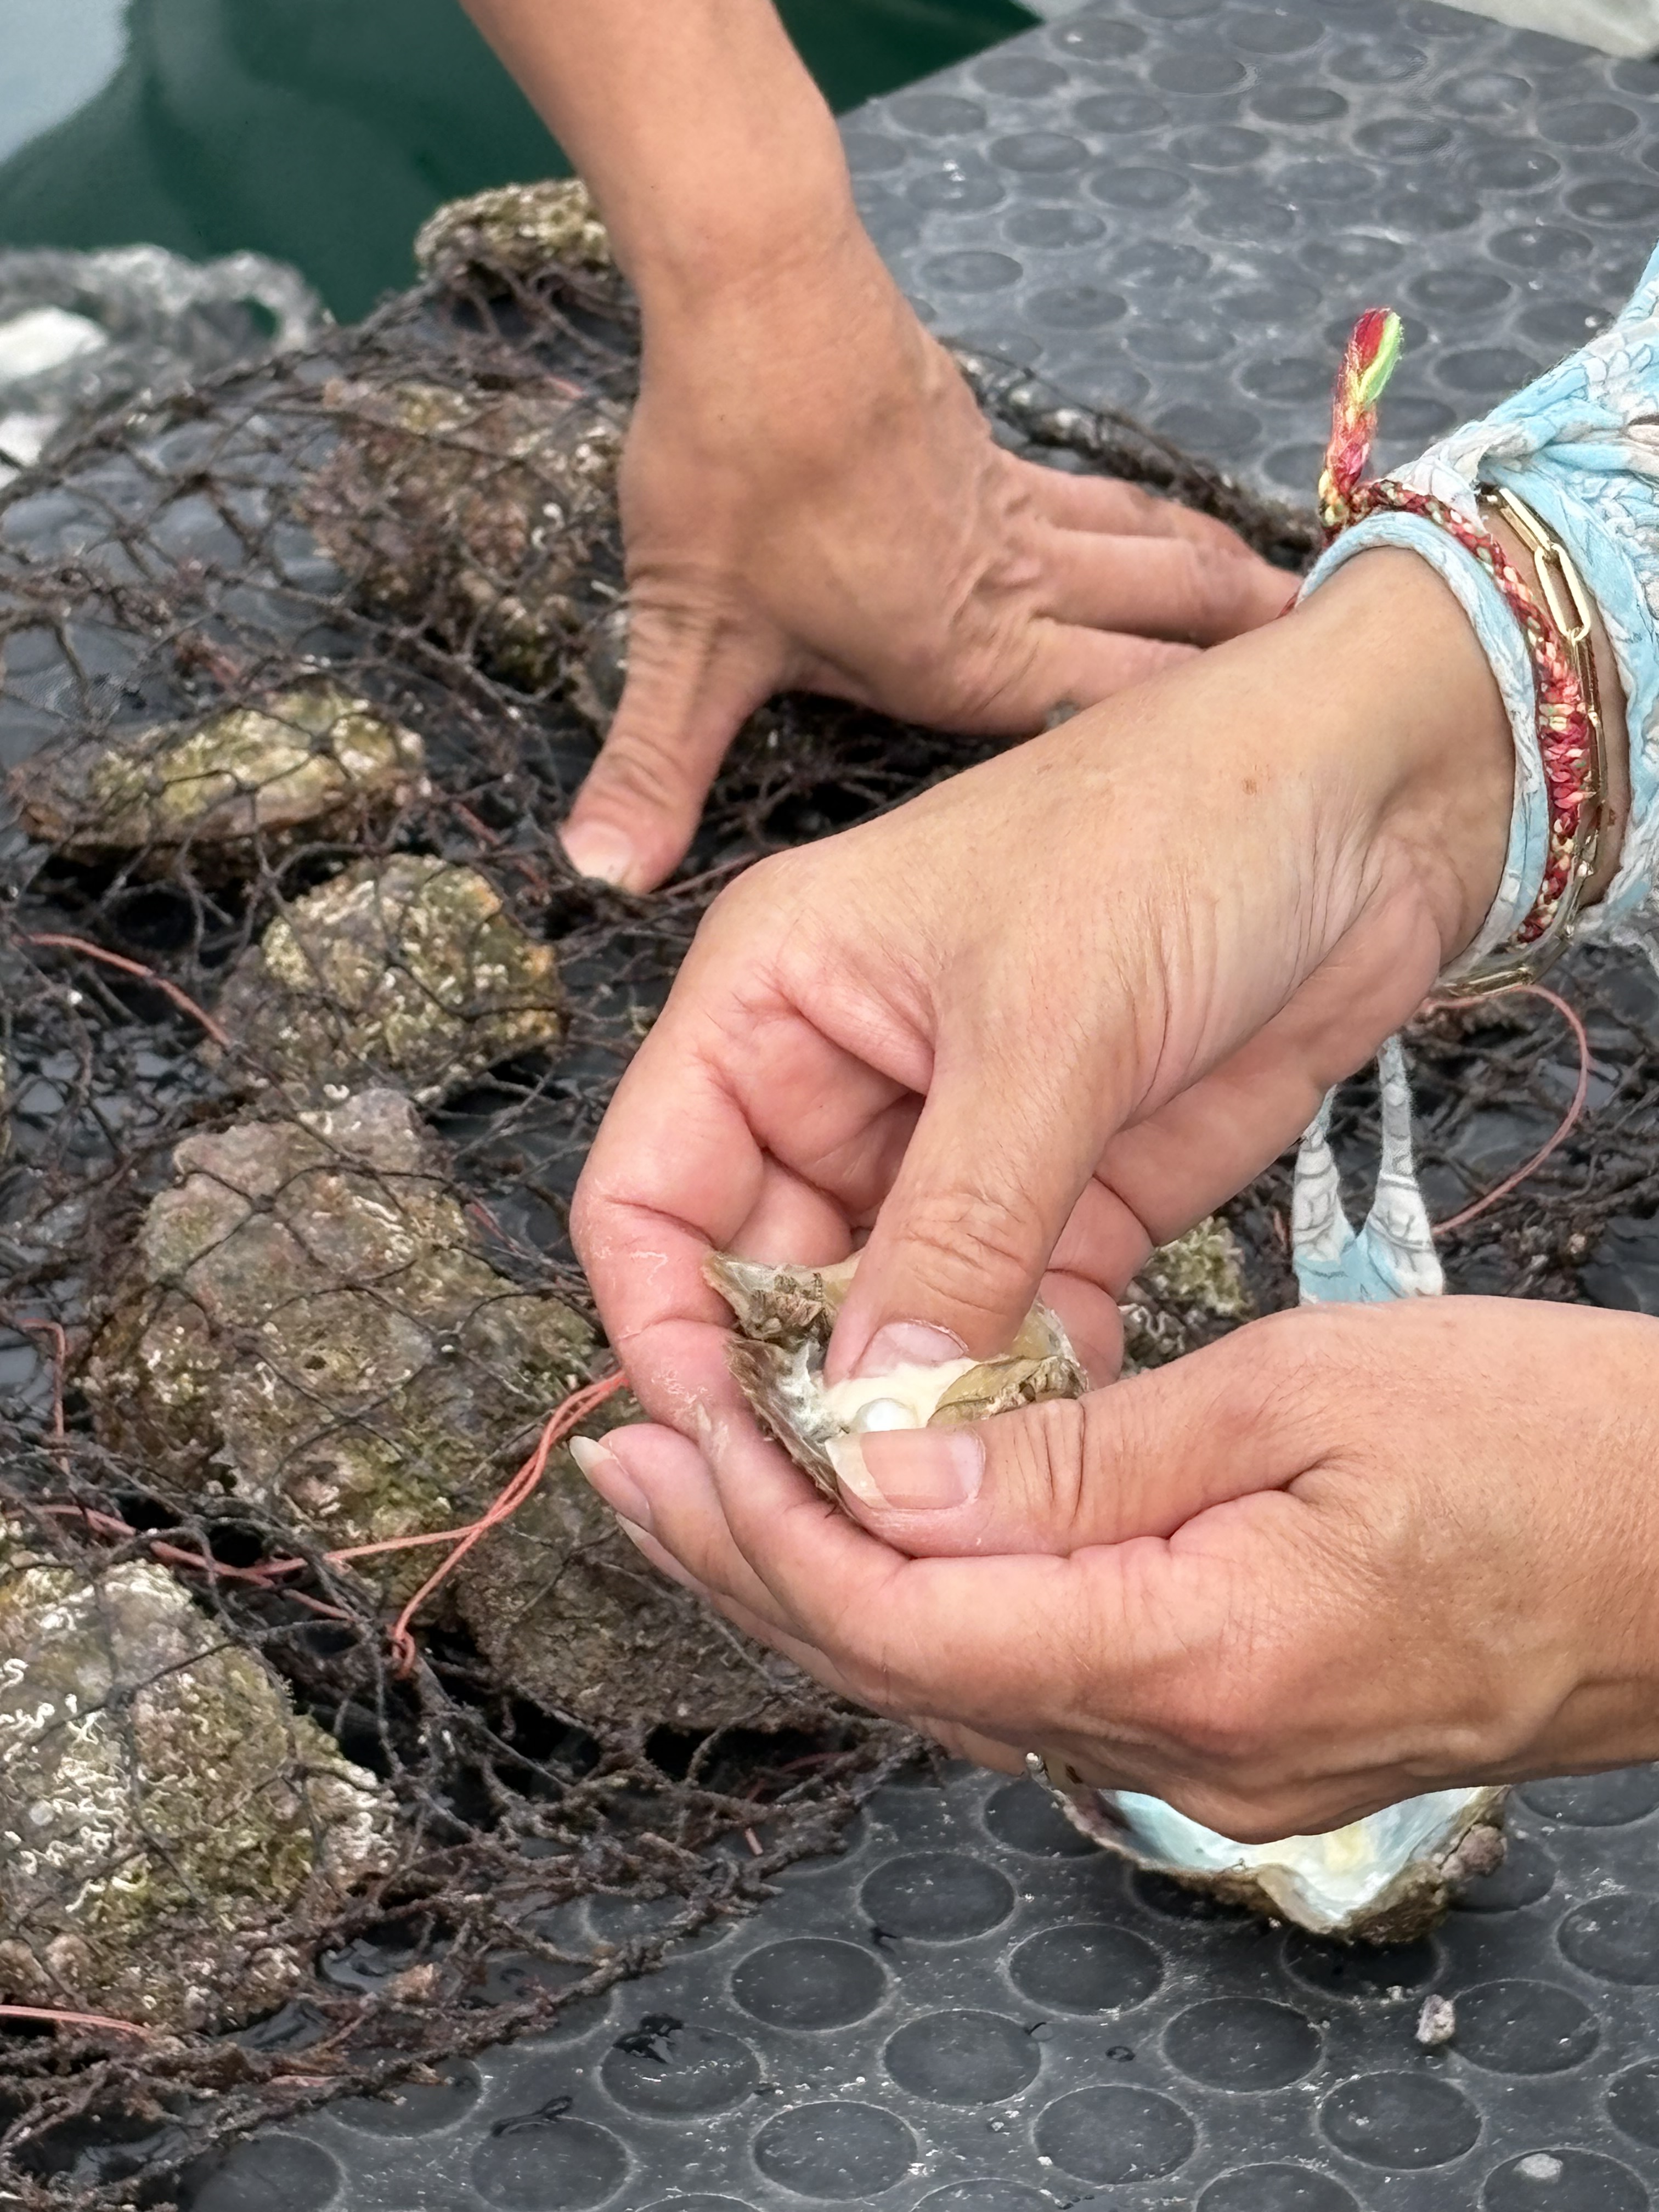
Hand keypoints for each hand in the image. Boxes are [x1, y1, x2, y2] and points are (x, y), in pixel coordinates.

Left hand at [562, 227, 1288, 888]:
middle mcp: (1012, 586)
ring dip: (1216, 585)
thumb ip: (654, 763)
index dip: (1192, 755)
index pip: (1109, 716)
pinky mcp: (988, 450)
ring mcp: (1011, 510)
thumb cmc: (730, 473)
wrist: (757, 298)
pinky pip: (1100, 497)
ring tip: (1292, 613)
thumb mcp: (684, 638)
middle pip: (1163, 625)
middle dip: (1243, 660)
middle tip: (1335, 687)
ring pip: (1148, 551)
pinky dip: (1152, 520)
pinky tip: (1163, 528)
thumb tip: (599, 869)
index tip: (1280, 782)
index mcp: (962, 652)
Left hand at [571, 1295, 1658, 1838]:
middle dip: (747, 1563)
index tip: (672, 1437)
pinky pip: (1033, 1678)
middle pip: (903, 1672)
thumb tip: (889, 1480)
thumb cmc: (1552, 1451)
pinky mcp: (1236, 1733)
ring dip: (823, 1582)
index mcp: (1196, 1658)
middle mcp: (1182, 1746)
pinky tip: (879, 1531)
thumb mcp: (1308, 1398)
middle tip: (629, 1465)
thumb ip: (1088, 1458)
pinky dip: (928, 1602)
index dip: (766, 1531)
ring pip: (956, 1683)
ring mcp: (1211, 1759)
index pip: (903, 1621)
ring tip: (710, 1486)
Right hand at [573, 545, 1512, 1424]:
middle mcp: (838, 1083)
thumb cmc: (1179, 830)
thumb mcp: (1047, 1027)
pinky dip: (1022, 1399)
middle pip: (762, 1288)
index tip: (734, 1457)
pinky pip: (1003, 1331)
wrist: (1374, 797)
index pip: (648, 1202)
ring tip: (968, 1502)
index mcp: (770, 1001)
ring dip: (917, 1418)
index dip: (667, 1337)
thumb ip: (952, 1232)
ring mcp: (954, 1152)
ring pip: (885, 1330)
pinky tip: (1059, 1458)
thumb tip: (866, 1421)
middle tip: (870, 1512)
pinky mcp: (1063, 1198)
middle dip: (805, 1403)